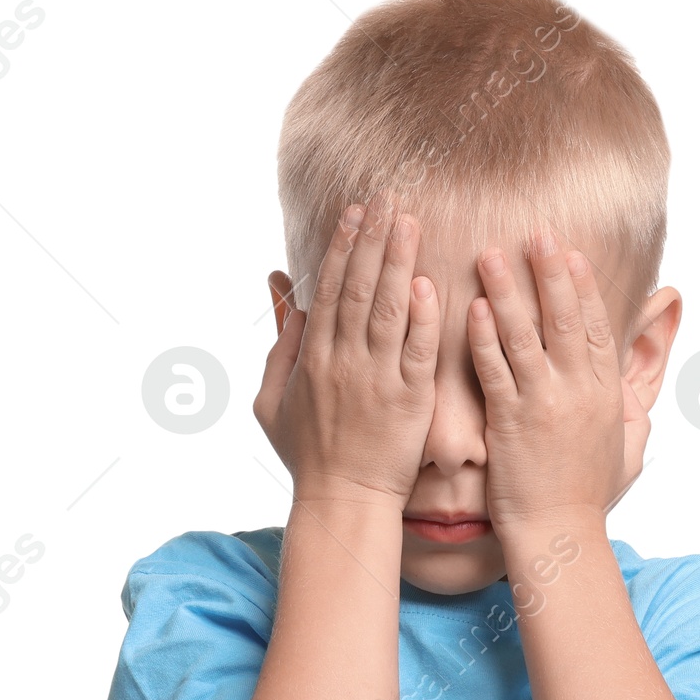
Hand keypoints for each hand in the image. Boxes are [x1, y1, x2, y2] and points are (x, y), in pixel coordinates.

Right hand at [255, 193, 439, 505]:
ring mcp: (377, 380)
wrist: (342, 502)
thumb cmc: (309, 455)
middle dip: (373, 238)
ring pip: (389, 310)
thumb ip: (279, 343)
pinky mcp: (409, 401)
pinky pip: (417, 352)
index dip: (343, 246)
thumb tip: (280, 291)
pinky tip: (427, 284)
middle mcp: (343, 361)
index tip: (355, 210)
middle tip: (388, 197)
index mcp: (313, 357)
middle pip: (359, 287)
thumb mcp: (272, 399)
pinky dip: (422, 318)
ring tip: (409, 221)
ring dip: (399, 262)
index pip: (330, 289)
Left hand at [466, 231, 626, 538]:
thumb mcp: (627, 452)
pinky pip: (496, 370)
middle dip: (551, 272)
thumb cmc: (586, 499)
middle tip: (537, 232)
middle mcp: (578, 392)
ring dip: (509, 291)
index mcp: (606, 394)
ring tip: (490, 254)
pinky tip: (475, 308)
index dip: (583, 286)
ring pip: (527, 336)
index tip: (571, 252)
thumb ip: (632, 415)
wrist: (559, 535)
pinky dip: (485, 337)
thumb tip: (636, 395)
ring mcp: (544, 405)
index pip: (598, 327)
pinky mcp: (511, 423)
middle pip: (567, 318)